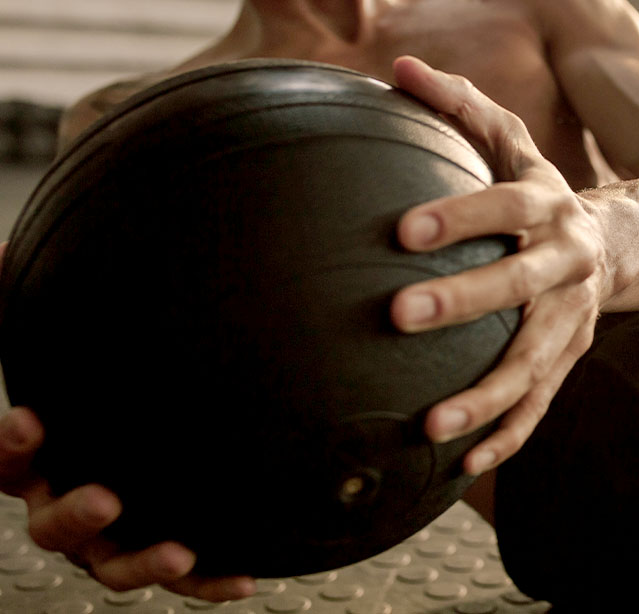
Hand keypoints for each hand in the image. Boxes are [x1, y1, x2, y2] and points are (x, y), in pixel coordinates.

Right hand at [0, 242, 254, 601]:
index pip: (0, 463)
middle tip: (107, 496)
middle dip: (75, 514)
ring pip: (116, 564)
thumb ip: (24, 308)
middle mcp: (66, 502)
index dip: (6, 447)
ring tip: (179, 550)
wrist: (142, 426)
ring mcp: (115, 534)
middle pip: (53, 528)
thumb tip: (3, 248)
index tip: (31, 422)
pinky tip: (245, 578)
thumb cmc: (86, 384)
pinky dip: (209, 582)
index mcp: (33, 462)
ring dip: (145, 563)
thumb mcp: (55, 348)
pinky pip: (183, 576)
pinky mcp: (162, 543)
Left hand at [389, 56, 605, 474]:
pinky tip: (464, 463)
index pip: (507, 206)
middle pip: (518, 285)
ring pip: (533, 363)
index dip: (461, 215)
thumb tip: (398, 68)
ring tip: (432, 424)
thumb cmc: (540, 196)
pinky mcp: (568, 360)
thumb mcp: (513, 147)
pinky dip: (508, 435)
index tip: (403, 229)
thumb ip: (461, 106)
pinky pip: (541, 405)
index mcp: (549, 209)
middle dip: (463, 300)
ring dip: (486, 396)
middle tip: (400, 314)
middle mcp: (566, 266)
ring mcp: (571, 320)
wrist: (616, 247)